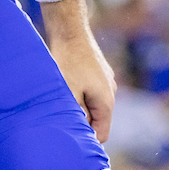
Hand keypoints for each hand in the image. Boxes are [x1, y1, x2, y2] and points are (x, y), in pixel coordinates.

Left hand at [43, 0, 115, 141]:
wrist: (69, 31)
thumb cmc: (67, 61)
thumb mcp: (69, 92)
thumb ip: (76, 113)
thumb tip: (79, 131)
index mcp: (106, 102)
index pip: (102, 133)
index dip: (86, 139)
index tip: (69, 138)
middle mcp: (109, 92)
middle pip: (96, 118)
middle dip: (80, 121)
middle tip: (59, 119)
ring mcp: (104, 81)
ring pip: (91, 103)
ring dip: (77, 105)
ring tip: (59, 101)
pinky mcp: (96, 71)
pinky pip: (88, 89)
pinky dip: (77, 92)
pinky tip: (62, 86)